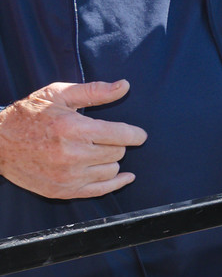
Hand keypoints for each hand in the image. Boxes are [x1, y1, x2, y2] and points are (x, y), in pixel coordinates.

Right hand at [0, 80, 146, 198]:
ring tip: (94, 151)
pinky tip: (125, 177)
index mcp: (73, 129)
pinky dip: (116, 183)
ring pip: (111, 170)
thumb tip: (124, 86)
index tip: (139, 134)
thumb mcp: (58, 94)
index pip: (121, 135)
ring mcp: (68, 176)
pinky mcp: (63, 190)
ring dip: (109, 160)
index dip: (135, 134)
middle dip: (115, 143)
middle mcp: (72, 155)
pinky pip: (101, 190)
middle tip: (101, 137)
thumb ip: (94, 91)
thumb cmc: (28, 115)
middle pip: (117, 152)